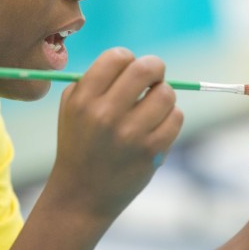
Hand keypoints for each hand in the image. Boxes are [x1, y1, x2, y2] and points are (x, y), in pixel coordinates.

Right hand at [48, 47, 183, 221]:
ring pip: (166, 93)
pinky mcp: (151, 151)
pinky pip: (176, 117)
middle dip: (154, 67)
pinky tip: (157, 125)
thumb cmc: (78, 141)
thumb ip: (93, 78)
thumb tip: (129, 60)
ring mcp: (131, 134)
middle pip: (146, 69)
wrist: (82, 193)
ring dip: (163, 94)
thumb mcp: (71, 106)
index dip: (127, 58)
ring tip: (153, 104)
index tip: (128, 68)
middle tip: (153, 76)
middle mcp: (106, 114)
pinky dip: (170, 116)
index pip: (116, 56)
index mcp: (84, 99)